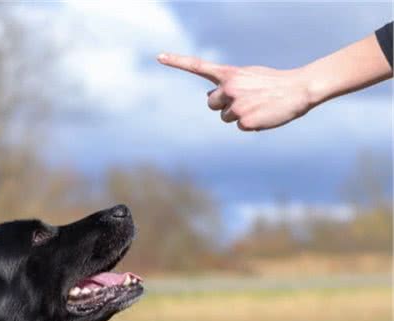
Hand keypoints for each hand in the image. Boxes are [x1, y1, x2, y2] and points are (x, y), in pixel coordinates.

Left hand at [157, 54, 312, 130]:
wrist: (299, 89)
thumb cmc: (273, 83)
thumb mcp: (248, 76)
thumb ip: (227, 84)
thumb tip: (210, 98)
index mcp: (229, 75)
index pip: (197, 66)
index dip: (177, 61)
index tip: (158, 57)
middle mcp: (228, 88)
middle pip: (211, 104)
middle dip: (223, 105)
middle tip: (245, 100)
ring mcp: (235, 105)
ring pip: (225, 117)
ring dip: (238, 115)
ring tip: (258, 106)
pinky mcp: (244, 121)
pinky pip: (240, 127)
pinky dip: (251, 124)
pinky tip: (262, 115)